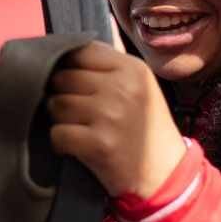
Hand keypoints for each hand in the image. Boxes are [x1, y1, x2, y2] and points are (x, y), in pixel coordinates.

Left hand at [46, 41, 187, 199]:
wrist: (165, 175)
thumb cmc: (146, 129)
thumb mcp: (139, 87)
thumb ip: (109, 65)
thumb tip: (72, 46)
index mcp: (132, 68)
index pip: (80, 51)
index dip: (68, 67)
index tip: (73, 84)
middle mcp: (122, 87)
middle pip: (62, 77)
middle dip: (62, 95)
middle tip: (76, 112)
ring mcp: (110, 115)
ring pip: (56, 105)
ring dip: (60, 120)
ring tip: (79, 129)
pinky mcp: (99, 143)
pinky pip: (57, 134)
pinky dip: (61, 144)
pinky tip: (76, 147)